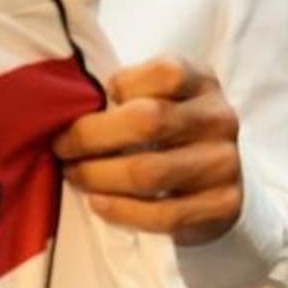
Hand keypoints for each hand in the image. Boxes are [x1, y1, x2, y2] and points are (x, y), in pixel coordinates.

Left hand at [51, 55, 241, 245]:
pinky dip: (122, 210)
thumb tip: (69, 103)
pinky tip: (98, 202)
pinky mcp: (224, 206)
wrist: (216, 175)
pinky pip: (164, 214)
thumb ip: (127, 91)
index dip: (119, 85)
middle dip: (91, 136)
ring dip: (98, 176)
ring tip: (74, 174)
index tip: (88, 104)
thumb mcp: (157, 94)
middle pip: (149, 121)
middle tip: (61, 147)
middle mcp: (219, 118)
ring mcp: (225, 163)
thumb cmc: (169, 127)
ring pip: (150, 172)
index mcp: (202, 80)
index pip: (164, 72)